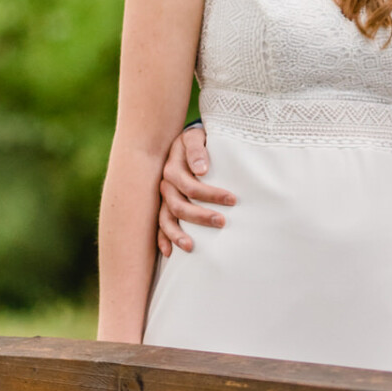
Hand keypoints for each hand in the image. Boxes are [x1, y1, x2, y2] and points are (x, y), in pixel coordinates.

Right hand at [158, 124, 235, 255]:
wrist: (182, 141)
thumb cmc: (196, 140)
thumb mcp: (195, 137)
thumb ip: (198, 150)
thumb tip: (201, 170)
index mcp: (173, 168)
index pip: (191, 186)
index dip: (210, 194)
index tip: (232, 199)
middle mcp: (166, 184)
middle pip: (179, 205)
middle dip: (201, 216)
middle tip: (222, 222)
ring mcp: (162, 197)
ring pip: (166, 219)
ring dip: (178, 234)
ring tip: (192, 247)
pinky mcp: (162, 206)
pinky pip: (159, 225)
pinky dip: (163, 239)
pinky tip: (170, 252)